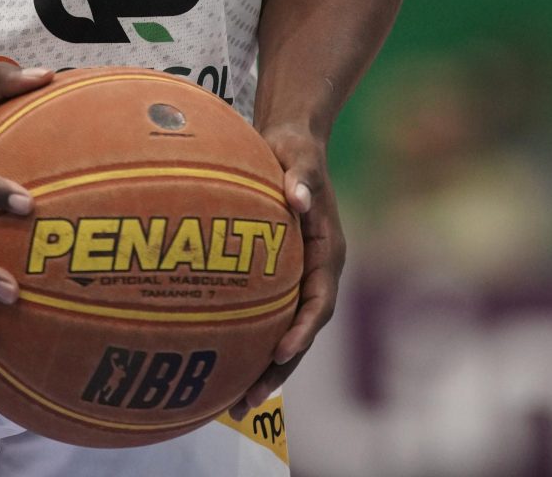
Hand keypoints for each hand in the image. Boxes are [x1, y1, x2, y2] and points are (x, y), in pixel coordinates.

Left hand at [229, 128, 344, 416]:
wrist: (292, 144)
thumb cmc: (295, 151)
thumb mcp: (300, 157)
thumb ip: (301, 177)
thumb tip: (298, 197)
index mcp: (327, 252)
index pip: (319, 300)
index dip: (302, 328)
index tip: (282, 350)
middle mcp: (317, 272)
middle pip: (302, 331)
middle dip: (279, 369)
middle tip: (248, 401)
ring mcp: (299, 278)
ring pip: (286, 333)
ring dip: (266, 370)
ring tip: (234, 406)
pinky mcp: (281, 278)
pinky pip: (269, 318)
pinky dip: (253, 344)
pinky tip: (223, 366)